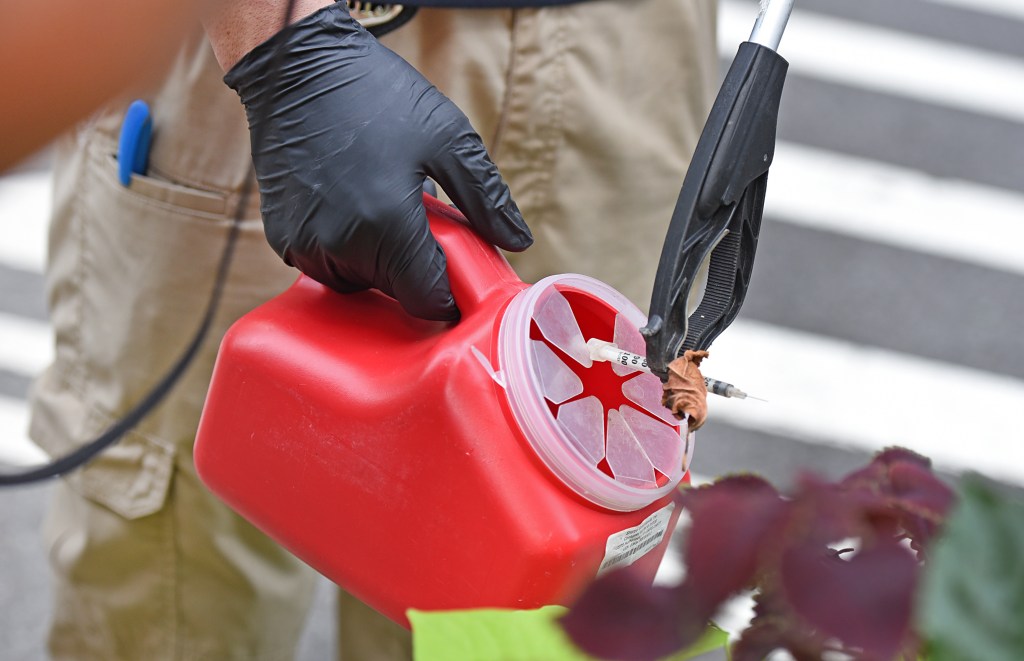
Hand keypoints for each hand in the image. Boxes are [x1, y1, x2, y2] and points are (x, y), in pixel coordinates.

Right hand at [225, 2, 531, 320]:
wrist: (298, 66)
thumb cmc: (377, 94)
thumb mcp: (448, 137)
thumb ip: (486, 197)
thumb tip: (519, 241)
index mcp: (387, 225)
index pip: (426, 300)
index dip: (449, 294)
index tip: (457, 271)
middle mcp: (340, 244)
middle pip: (395, 293)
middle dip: (415, 266)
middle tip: (420, 218)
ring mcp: (305, 244)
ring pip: (359, 283)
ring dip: (379, 261)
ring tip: (385, 206)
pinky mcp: (282, 237)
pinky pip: (326, 266)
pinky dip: (346, 250)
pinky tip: (353, 207)